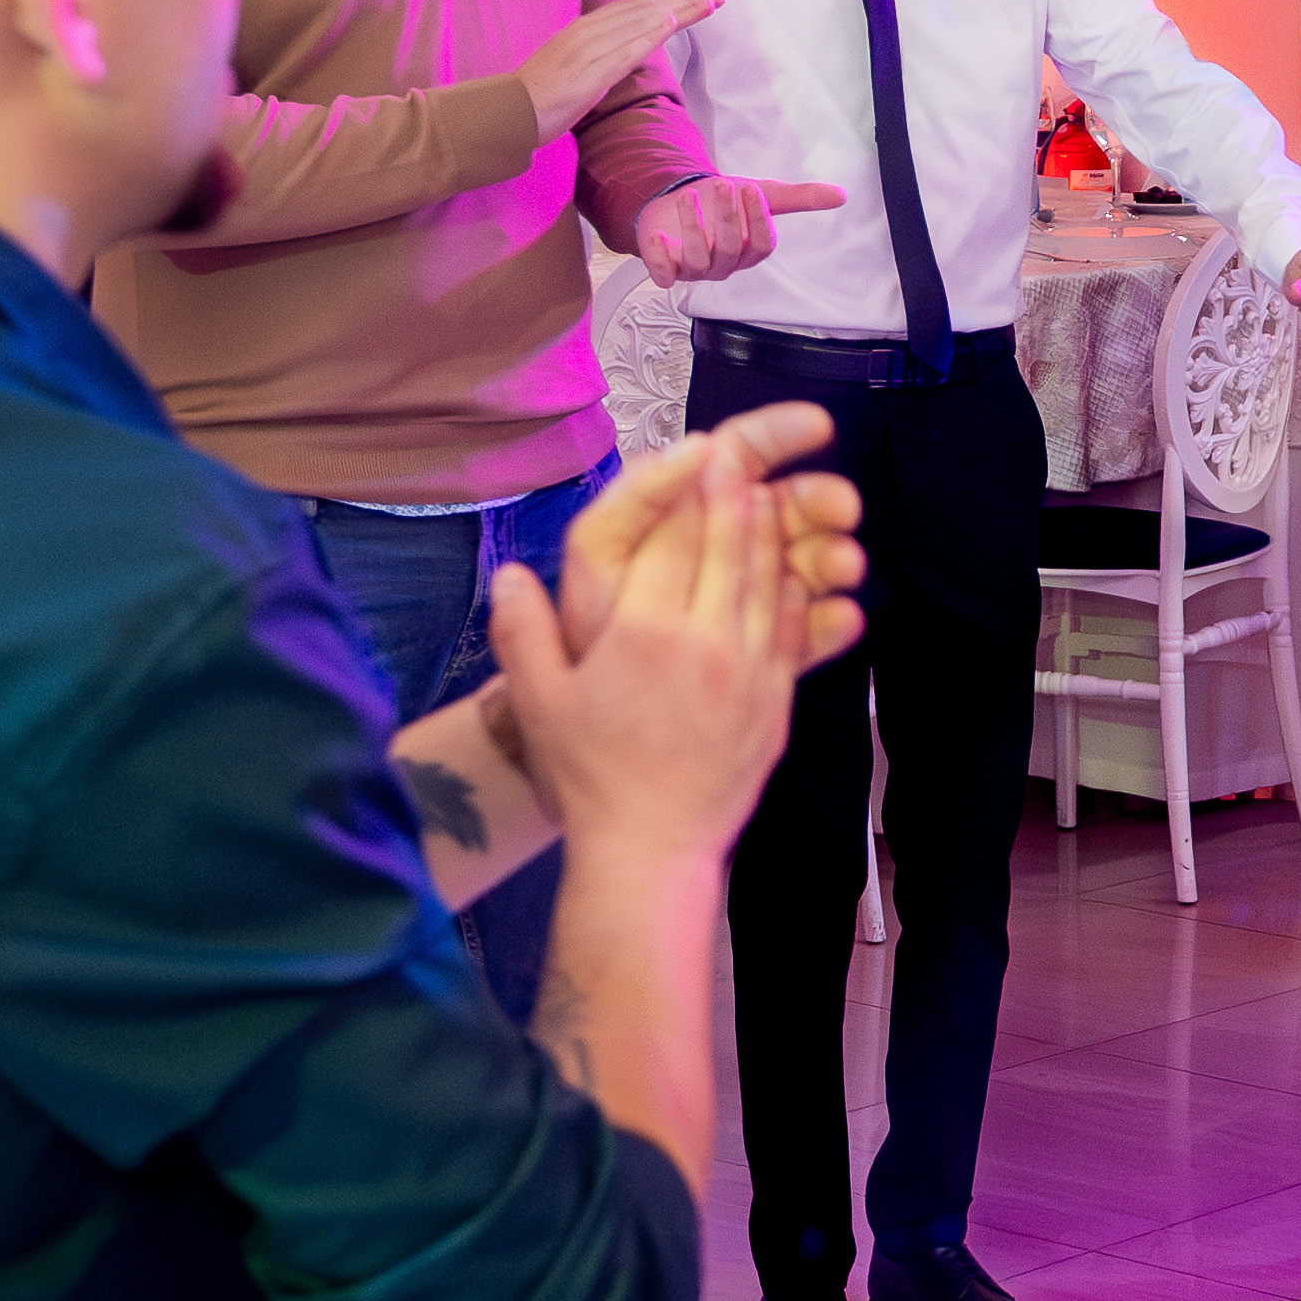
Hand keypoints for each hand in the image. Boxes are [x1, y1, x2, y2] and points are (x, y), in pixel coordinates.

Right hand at [489, 437, 819, 866]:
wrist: (651, 848)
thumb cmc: (588, 776)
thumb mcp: (539, 703)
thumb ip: (522, 633)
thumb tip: (509, 573)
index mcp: (645, 633)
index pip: (674, 540)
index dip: (688, 490)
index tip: (699, 452)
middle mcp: (706, 642)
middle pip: (730, 548)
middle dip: (735, 496)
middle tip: (738, 457)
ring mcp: (750, 672)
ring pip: (768, 582)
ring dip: (769, 535)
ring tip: (766, 497)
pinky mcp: (777, 701)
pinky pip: (792, 629)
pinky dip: (792, 592)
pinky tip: (788, 572)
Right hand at [524, 0, 710, 127]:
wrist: (508, 113)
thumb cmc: (542, 96)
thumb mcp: (576, 66)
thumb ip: (602, 56)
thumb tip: (627, 54)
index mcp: (585, 29)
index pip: (634, 6)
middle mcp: (588, 32)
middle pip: (643, 8)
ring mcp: (588, 51)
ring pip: (639, 23)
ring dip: (677, 10)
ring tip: (707, 2)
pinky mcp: (588, 74)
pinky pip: (623, 52)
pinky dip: (647, 35)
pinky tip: (670, 24)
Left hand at [551, 401, 866, 668]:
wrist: (594, 710)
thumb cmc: (593, 616)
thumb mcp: (600, 545)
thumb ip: (644, 492)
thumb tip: (703, 445)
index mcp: (694, 505)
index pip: (741, 453)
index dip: (781, 433)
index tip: (819, 426)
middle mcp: (730, 542)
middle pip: (789, 504)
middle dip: (822, 499)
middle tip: (845, 509)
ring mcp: (754, 591)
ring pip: (809, 561)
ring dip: (834, 556)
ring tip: (846, 566)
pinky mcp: (770, 642)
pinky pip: (811, 626)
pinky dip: (832, 622)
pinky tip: (843, 617)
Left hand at [634, 173, 846, 283]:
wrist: (678, 200)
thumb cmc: (721, 202)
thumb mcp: (760, 193)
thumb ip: (798, 198)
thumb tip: (841, 195)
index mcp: (749, 251)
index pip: (761, 245)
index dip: (758, 220)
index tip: (751, 190)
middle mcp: (724, 264)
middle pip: (730, 249)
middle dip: (728, 218)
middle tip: (725, 185)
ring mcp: (694, 268)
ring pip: (697, 258)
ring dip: (693, 227)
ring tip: (690, 195)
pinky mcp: (666, 268)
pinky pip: (664, 274)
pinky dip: (660, 257)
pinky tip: (659, 233)